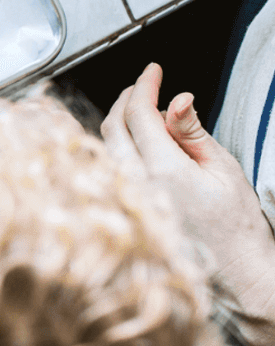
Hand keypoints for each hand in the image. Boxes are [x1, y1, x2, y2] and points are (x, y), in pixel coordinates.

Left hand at [101, 63, 274, 345]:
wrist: (237, 274)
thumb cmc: (237, 228)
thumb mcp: (222, 169)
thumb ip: (192, 132)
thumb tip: (176, 100)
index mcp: (162, 171)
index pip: (137, 115)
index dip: (143, 86)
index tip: (153, 71)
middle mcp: (135, 186)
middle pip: (112, 128)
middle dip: (126, 100)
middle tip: (146, 87)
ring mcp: (126, 202)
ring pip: (107, 149)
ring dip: (121, 124)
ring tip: (149, 117)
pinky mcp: (125, 214)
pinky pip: (111, 171)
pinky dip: (120, 149)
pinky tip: (140, 148)